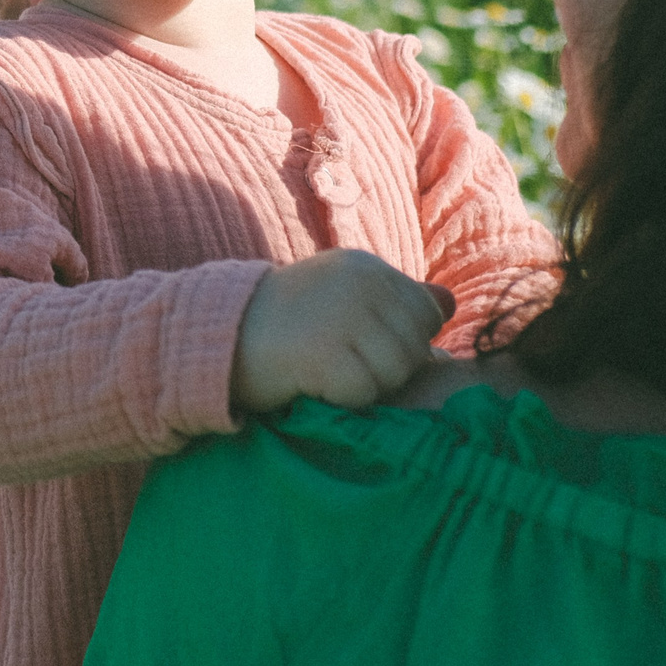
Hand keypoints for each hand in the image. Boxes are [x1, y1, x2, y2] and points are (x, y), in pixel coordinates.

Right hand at [229, 249, 456, 412]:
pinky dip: (344, 398)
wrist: (217, 336)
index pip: (426, 313)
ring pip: (396, 371)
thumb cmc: (285, 324)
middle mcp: (359, 283)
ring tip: (330, 374)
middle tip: (343, 364)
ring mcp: (342, 316)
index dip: (403, 340)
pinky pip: (364, 391)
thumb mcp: (341, 296)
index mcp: (366, 268)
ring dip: (367, 385)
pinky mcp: (324, 352)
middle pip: (415, 346)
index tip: (361, 345)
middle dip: (388, 367)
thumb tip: (447, 304)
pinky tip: (315, 383)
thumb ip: (394, 300)